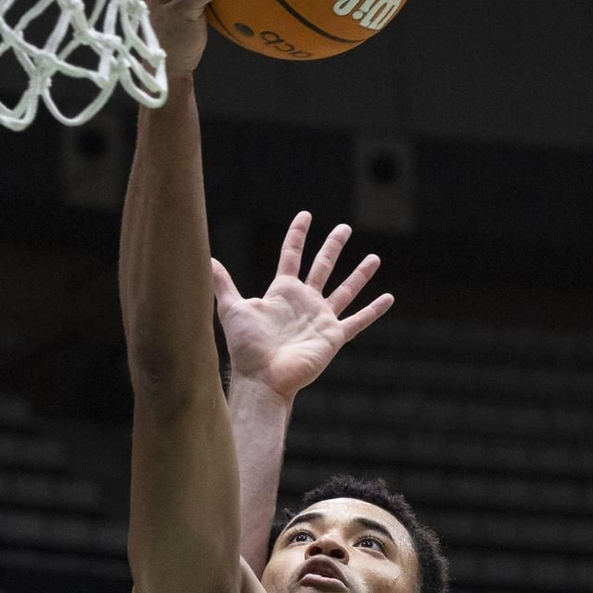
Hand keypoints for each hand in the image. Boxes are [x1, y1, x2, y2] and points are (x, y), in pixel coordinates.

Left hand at [215, 211, 393, 402]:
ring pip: (345, 290)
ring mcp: (320, 319)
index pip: (293, 255)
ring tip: (374, 258)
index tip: (305, 215)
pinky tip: (388, 298)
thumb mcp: (233, 308)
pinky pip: (358, 321)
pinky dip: (373, 310)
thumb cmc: (246, 347)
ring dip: (359, 274)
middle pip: (322, 266)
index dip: (298, 235)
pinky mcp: (333, 336)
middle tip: (345, 228)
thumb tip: (204, 258)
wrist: (263, 377)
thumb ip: (223, 283)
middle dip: (333, 246)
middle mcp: (304, 302)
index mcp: (283, 292)